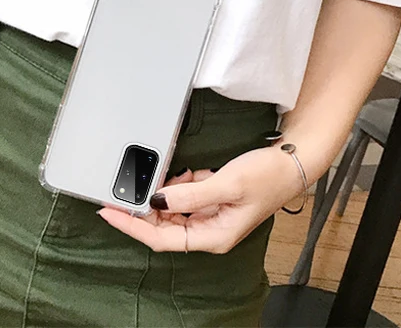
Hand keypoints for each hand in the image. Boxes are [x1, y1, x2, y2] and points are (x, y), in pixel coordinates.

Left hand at [97, 146, 304, 253]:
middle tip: (131, 184)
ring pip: (174, 208)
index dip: (132, 226)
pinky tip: (191, 172)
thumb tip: (158, 198)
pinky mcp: (213, 200)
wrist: (292, 163)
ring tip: (176, 174)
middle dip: (148, 204)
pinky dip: (182, 183)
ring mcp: (211, 216)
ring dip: (168, 190)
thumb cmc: (267, 176)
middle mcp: (209, 231)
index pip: (160, 238)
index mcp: (212, 236)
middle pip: (164, 224)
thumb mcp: (227, 183)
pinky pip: (186, 195)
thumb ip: (190, 194)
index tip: (109, 212)